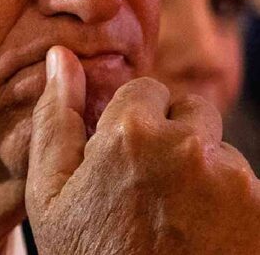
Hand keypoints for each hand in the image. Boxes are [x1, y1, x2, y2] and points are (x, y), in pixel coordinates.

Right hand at [26, 46, 259, 253]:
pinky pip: (242, 184)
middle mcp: (189, 146)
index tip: (123, 150)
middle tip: (148, 183)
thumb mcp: (50, 193)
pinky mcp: (259, 209)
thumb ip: (54, 118)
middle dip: (171, 135)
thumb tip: (59, 58)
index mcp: (131, 133)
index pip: (146, 89)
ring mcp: (233, 180)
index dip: (132, 119)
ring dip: (200, 169)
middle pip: (189, 112)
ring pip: (217, 150)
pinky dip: (224, 199)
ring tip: (173, 214)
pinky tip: (198, 231)